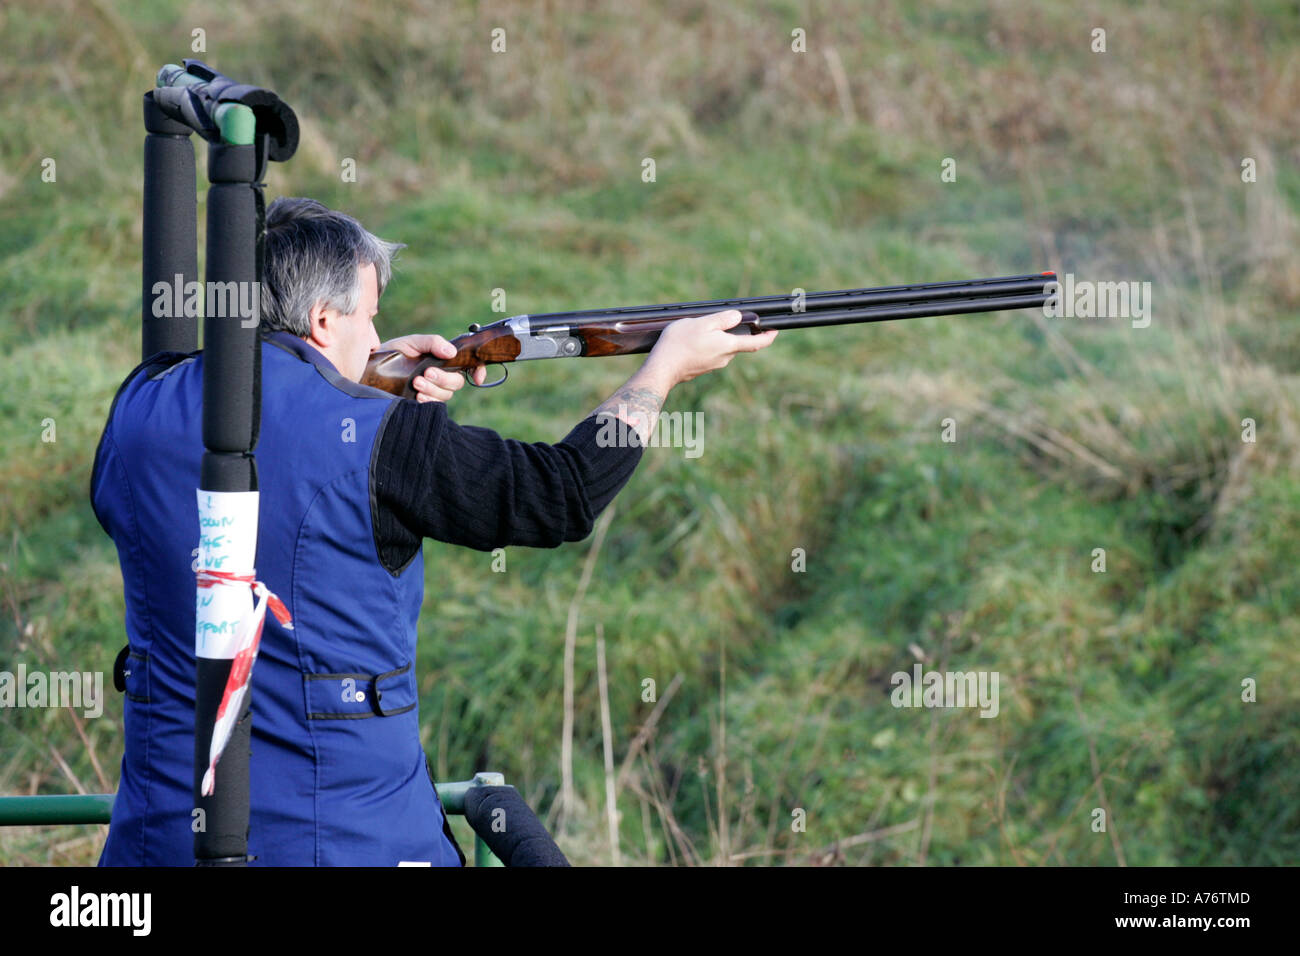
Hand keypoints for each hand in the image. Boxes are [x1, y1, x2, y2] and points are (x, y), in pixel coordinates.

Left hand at [378, 334, 487, 402]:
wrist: (369, 369)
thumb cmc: (393, 353)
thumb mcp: (412, 342)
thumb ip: (432, 343)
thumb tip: (451, 352)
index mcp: (442, 360)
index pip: (467, 366)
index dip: (478, 370)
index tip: (477, 377)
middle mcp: (440, 377)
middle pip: (457, 383)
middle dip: (443, 379)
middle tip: (426, 373)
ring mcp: (432, 391)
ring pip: (446, 396)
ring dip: (433, 389)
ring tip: (416, 383)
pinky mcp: (421, 404)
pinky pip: (434, 407)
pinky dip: (428, 401)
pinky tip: (417, 396)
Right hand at [644, 310, 778, 386]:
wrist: (662, 369)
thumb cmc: (679, 344)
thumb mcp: (701, 323)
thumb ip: (722, 320)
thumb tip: (738, 317)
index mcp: (728, 346)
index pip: (756, 343)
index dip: (768, 337)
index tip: (775, 331)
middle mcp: (724, 359)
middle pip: (736, 343)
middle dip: (732, 332)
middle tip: (719, 320)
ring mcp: (713, 365)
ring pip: (721, 348)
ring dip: (716, 339)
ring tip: (698, 330)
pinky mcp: (702, 369)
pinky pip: (710, 354)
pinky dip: (706, 347)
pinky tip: (691, 342)